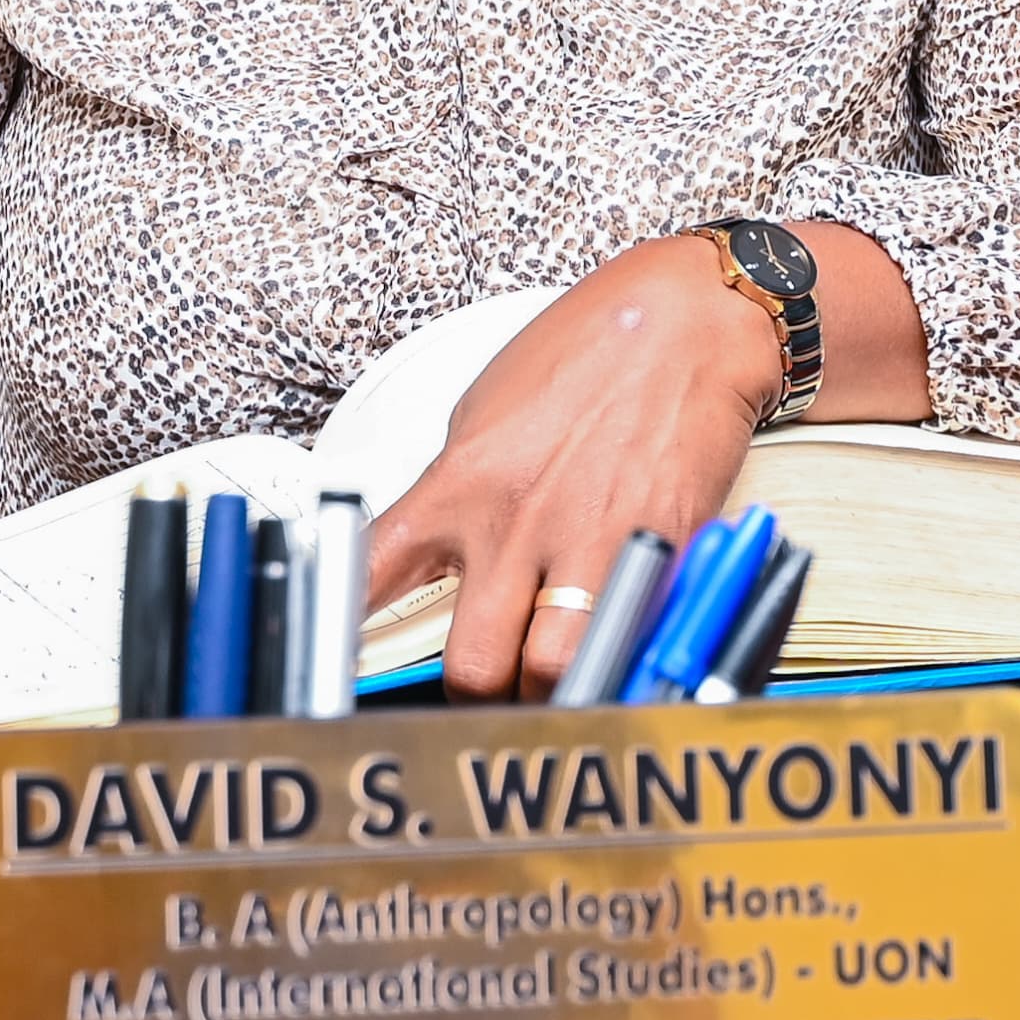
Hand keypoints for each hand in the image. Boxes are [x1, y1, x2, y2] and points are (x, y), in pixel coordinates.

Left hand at [361, 241, 777, 700]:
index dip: (340, 633)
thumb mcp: (483, 412)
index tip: (335, 672)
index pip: (372, 574)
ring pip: (553, 676)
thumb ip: (454, 492)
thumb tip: (430, 555)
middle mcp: (517, 521)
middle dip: (476, 700)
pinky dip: (623, 668)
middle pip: (473, 666)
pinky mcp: (661, 555)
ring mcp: (588, 543)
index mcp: (460, 482)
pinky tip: (619, 663)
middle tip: (485, 700)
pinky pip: (632, 644)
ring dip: (551, 697)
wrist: (684, 319)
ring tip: (551, 692)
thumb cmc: (585, 351)